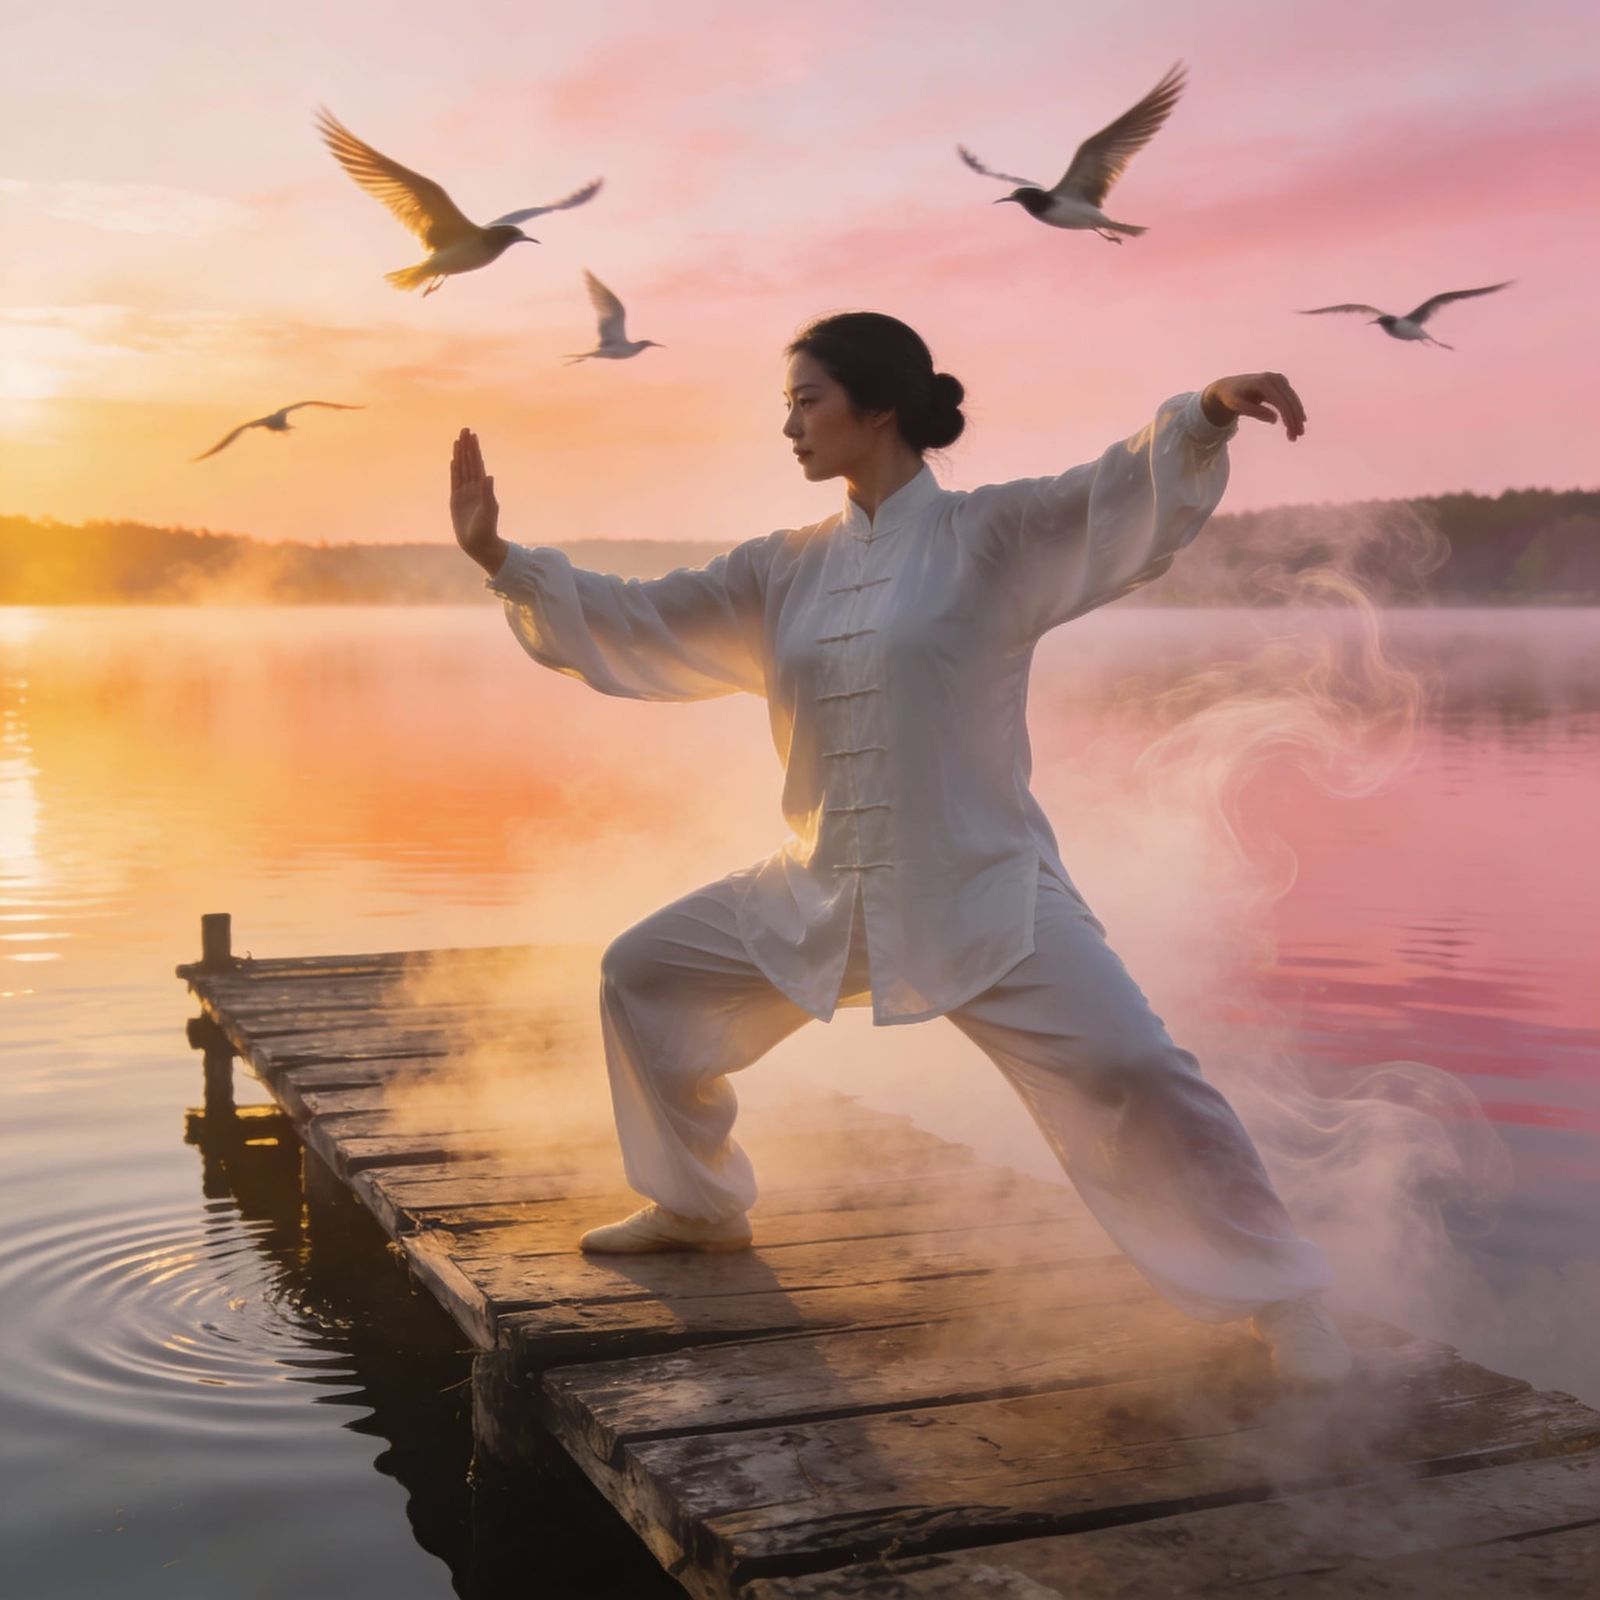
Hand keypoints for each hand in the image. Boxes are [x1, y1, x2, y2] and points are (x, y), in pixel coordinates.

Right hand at [450, 428, 508, 572]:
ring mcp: (465, 493)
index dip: (474, 449)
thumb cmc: (487, 528)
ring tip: (458, 440)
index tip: (472, 435)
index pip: (477, 463)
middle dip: (467, 446)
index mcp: (482, 487)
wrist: (479, 544)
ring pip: (462, 468)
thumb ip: (487, 492)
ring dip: (460, 454)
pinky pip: (455, 481)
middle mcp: (474, 487)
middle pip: (469, 462)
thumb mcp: (488, 510)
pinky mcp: (456, 500)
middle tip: (465, 429)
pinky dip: (455, 469)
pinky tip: (454, 459)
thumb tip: (489, 475)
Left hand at [1200, 373, 1305, 441]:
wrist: (1228, 387)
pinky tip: (1298, 423)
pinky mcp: (1280, 384)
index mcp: (1263, 382)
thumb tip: (1274, 419)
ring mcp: (1278, 380)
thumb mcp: (1236, 406)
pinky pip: (1290, 399)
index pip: (1280, 401)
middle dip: (1294, 419)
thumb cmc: (1231, 398)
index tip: (1290, 431)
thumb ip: (1254, 411)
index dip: (1287, 416)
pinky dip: (1294, 411)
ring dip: (1297, 417)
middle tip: (1296, 437)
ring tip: (1297, 434)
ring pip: (1292, 400)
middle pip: (1289, 400)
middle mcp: (1273, 378)